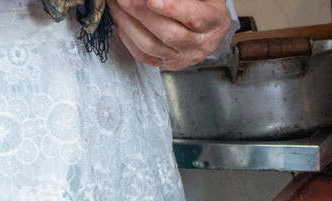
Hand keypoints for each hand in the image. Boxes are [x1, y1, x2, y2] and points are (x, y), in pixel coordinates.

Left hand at [110, 0, 230, 69]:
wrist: (208, 23)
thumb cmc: (201, 2)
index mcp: (214, 21)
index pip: (194, 19)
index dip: (172, 9)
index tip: (152, 1)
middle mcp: (202, 44)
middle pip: (170, 34)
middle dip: (141, 14)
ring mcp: (186, 57)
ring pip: (153, 46)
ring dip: (129, 24)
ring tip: (117, 6)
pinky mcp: (170, 63)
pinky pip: (145, 56)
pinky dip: (129, 39)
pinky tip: (121, 22)